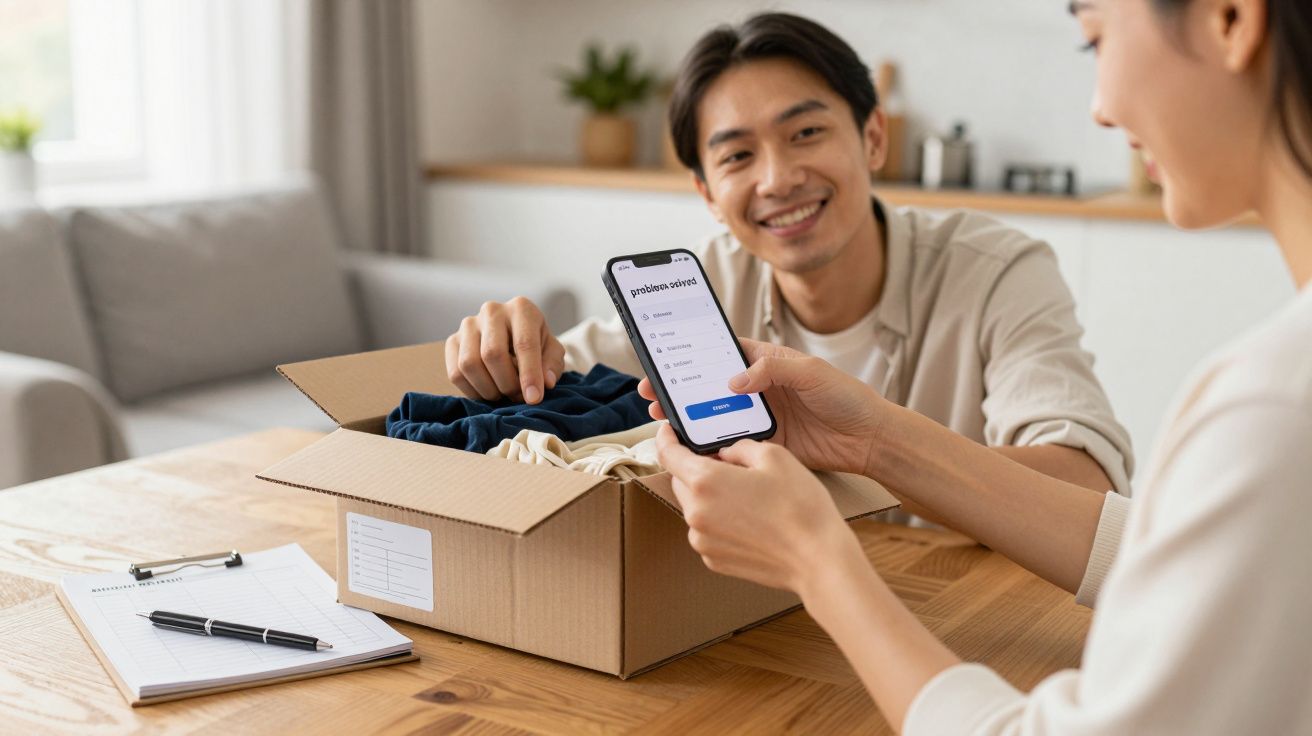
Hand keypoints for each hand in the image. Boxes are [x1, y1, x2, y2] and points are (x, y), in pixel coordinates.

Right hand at [444, 297, 566, 403]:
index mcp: (521, 308)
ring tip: (503, 394)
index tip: (534, 399)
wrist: (512, 337)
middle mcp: (492, 311)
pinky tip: (487, 392)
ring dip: (488, 389)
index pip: (524, 344)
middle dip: (507, 384)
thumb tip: (546, 383)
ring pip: (470, 364)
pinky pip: (455, 373)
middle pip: (492, 354)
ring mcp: (468, 324)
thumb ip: (552, 366)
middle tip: (518, 397)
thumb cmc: (536, 344)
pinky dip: (472, 391)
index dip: (529, 375)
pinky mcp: (452, 340)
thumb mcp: (552, 352)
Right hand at [638, 338, 886, 475]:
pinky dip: (710, 445)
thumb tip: (734, 381)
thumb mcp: (811, 372)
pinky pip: (731, 443)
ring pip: (715, 415)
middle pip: (710, 386)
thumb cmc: (847, 397)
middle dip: (680, 389)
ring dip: (689, 417)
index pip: (722, 352)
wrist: (870, 439)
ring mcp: (761, 417)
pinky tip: (690, 446)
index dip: (693, 355)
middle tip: (651, 393)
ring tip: (662, 418)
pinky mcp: (765, 444)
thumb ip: (772, 370)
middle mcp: (759, 388)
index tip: (666, 358)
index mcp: (767, 362)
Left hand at [655, 424, 863, 591]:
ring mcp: (702, 540)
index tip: (669, 431)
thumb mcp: (775, 456)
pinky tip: (750, 520)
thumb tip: (727, 453)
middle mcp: (695, 513)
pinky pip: (707, 531)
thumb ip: (740, 447)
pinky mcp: (713, 560)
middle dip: (696, 469)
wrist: (818, 559)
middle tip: (726, 464)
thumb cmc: (800, 507)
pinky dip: (720, 521)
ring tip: (747, 496)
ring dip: (710, 497)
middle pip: (681, 481)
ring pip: (695, 507)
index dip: (666, 438)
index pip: (668, 454)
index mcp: (705, 482)